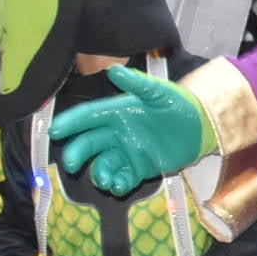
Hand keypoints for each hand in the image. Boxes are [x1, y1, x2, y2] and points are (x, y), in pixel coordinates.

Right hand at [49, 66, 215, 196]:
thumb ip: (137, 83)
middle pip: (89, 143)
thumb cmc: (179, 103)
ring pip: (102, 164)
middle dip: (77, 153)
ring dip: (98, 173)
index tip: (54, 131)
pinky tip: (121, 185)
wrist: (202, 126)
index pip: (88, 117)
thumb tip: (113, 70)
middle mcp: (118, 132)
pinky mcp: (140, 167)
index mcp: (118, 111)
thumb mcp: (159, 92)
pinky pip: (122, 178)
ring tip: (105, 180)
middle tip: (72, 164)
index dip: (70, 123)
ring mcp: (128, 151)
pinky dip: (118, 184)